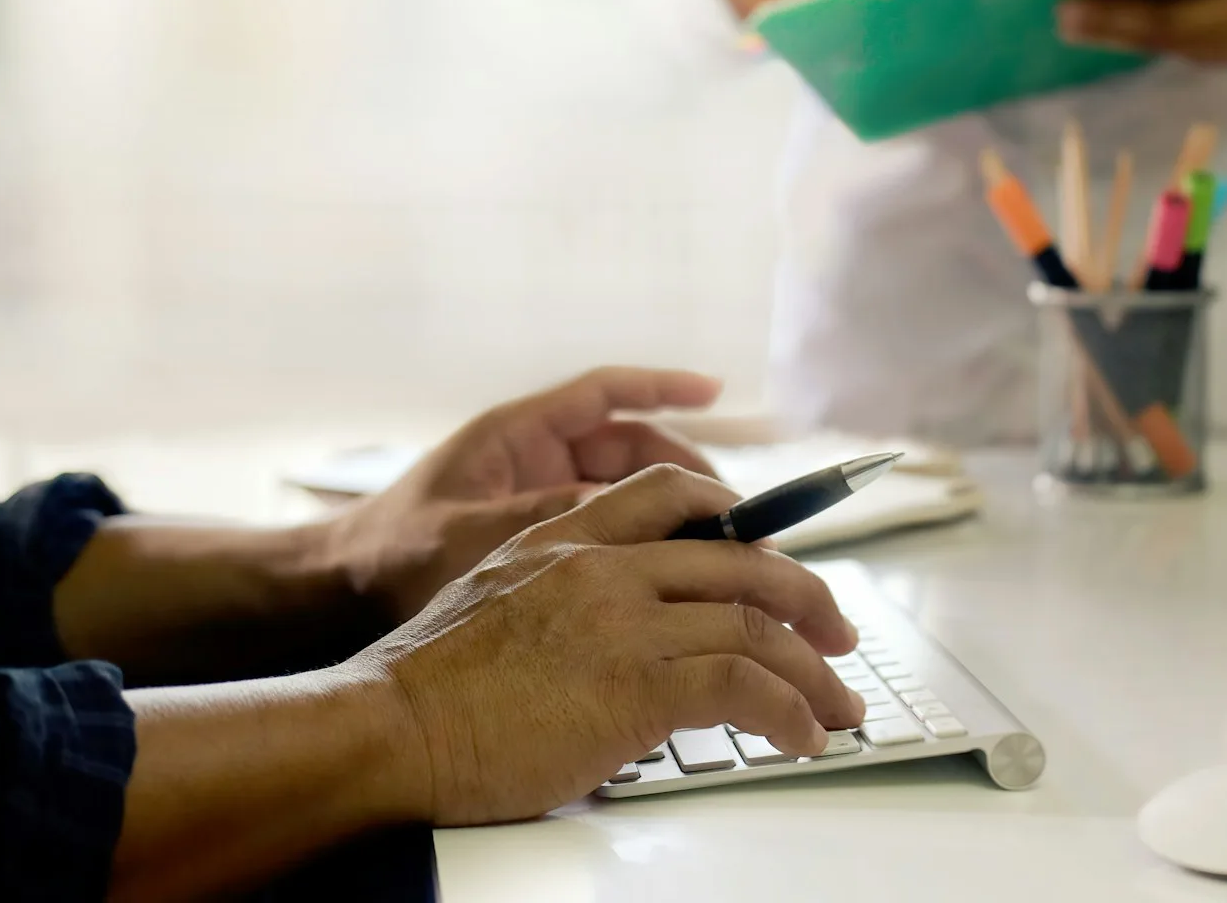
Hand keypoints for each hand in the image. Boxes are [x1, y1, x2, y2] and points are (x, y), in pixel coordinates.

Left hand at [324, 367, 723, 622]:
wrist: (333, 600)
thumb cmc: (387, 559)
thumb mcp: (472, 534)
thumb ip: (551, 518)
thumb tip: (633, 513)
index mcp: (516, 434)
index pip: (605, 394)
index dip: (663, 386)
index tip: (716, 392)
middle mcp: (533, 457)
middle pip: (631, 450)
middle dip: (686, 477)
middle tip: (738, 520)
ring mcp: (536, 497)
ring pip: (625, 495)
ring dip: (672, 519)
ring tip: (722, 559)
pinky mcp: (536, 539)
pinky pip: (605, 532)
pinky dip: (643, 548)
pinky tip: (677, 583)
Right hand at [355, 465, 865, 826]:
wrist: (387, 728)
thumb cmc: (428, 689)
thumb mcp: (499, 602)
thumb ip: (566, 594)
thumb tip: (621, 629)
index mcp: (566, 537)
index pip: (676, 491)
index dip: (743, 519)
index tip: (779, 555)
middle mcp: (603, 564)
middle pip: (741, 558)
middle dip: (807, 598)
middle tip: (839, 634)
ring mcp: (624, 619)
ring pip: (758, 624)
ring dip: (815, 671)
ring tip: (838, 705)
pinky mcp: (637, 684)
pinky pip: (747, 687)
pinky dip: (792, 711)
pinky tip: (803, 735)